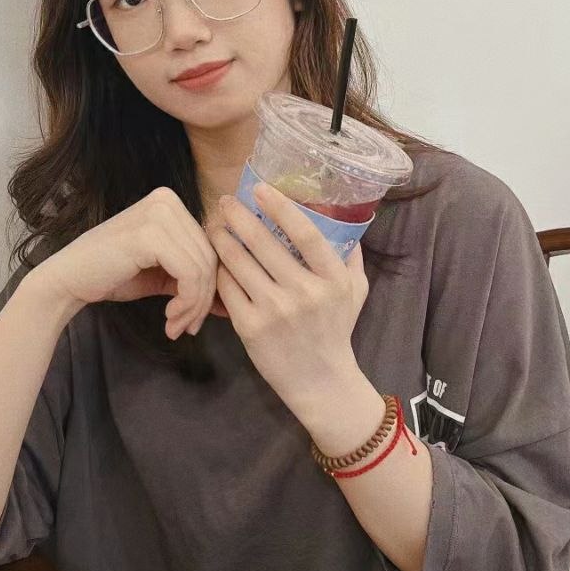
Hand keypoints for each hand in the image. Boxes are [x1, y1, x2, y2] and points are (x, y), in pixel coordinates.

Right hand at [32, 187, 227, 339]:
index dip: (211, 287)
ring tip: (176, 327)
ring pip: (203, 268)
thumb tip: (230, 303)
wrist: (68, 281)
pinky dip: (186, 302)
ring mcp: (158, 214)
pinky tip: (169, 318)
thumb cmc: (112, 276)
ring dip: (194, 307)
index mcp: (172, 204)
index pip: (211, 247)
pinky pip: (189, 274)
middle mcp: (167, 200)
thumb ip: (195, 282)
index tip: (195, 318)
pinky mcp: (150, 234)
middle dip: (203, 301)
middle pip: (211, 257)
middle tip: (186, 329)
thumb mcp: (163, 276)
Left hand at [206, 184, 369, 423]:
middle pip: (263, 242)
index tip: (260, 188)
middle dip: (238, 216)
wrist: (320, 381)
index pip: (306, 233)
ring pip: (239, 262)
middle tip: (225, 201)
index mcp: (332, 279)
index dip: (280, 207)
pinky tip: (216, 260)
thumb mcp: (355, 291)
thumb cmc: (336, 330)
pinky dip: (220, 270)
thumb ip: (349, 256)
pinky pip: (228, 288)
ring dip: (222, 239)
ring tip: (214, 226)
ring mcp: (275, 310)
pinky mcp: (250, 327)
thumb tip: (344, 218)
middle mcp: (304, 292)